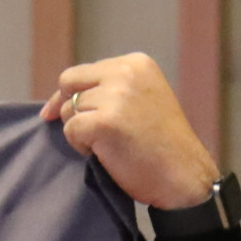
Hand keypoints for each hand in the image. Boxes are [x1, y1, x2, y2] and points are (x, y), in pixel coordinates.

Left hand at [39, 54, 219, 211]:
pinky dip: (81, 146)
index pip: (84, 71)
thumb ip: (112, 89)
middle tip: (78, 131)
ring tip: (110, 144)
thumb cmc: (163, 145)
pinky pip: (71, 130)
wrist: (185, 176)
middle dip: (66, 107)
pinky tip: (105, 153)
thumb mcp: (144, 99)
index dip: (69, 93)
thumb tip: (64, 96)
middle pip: (69, 83)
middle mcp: (125, 72)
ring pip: (68, 109)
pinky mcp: (104, 122)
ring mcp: (115, 96)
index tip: (55, 110)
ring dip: (80, 130)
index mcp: (136, 63)